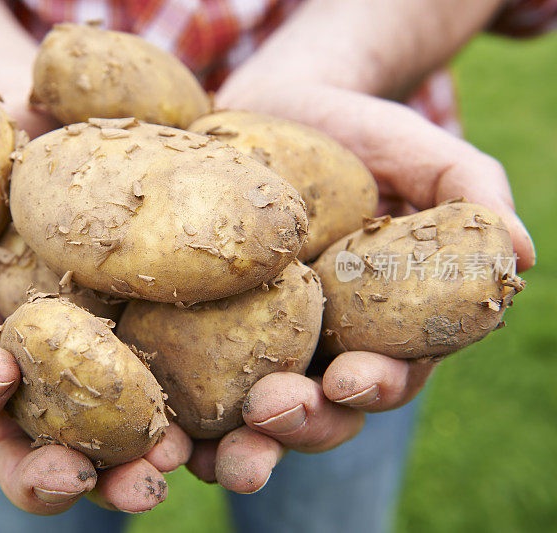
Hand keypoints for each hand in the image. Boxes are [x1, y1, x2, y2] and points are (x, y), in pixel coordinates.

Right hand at [0, 128, 192, 513]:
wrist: (72, 123)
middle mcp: (46, 368)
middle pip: (39, 440)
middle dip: (51, 469)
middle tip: (76, 477)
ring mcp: (114, 365)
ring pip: (119, 442)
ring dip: (134, 470)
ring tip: (159, 476)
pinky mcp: (178, 345)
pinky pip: (196, 398)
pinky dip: (211, 425)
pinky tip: (233, 432)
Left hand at [187, 81, 536, 492]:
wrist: (274, 107)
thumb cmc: (357, 131)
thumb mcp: (420, 151)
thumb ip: (472, 194)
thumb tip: (519, 253)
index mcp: (380, 323)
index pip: (390, 371)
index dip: (377, 384)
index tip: (353, 377)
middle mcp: (321, 347)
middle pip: (320, 409)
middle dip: (301, 423)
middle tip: (272, 415)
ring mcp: (259, 344)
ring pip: (254, 416)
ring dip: (239, 446)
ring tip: (215, 458)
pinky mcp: (201, 331)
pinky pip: (190, 384)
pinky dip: (179, 419)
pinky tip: (160, 434)